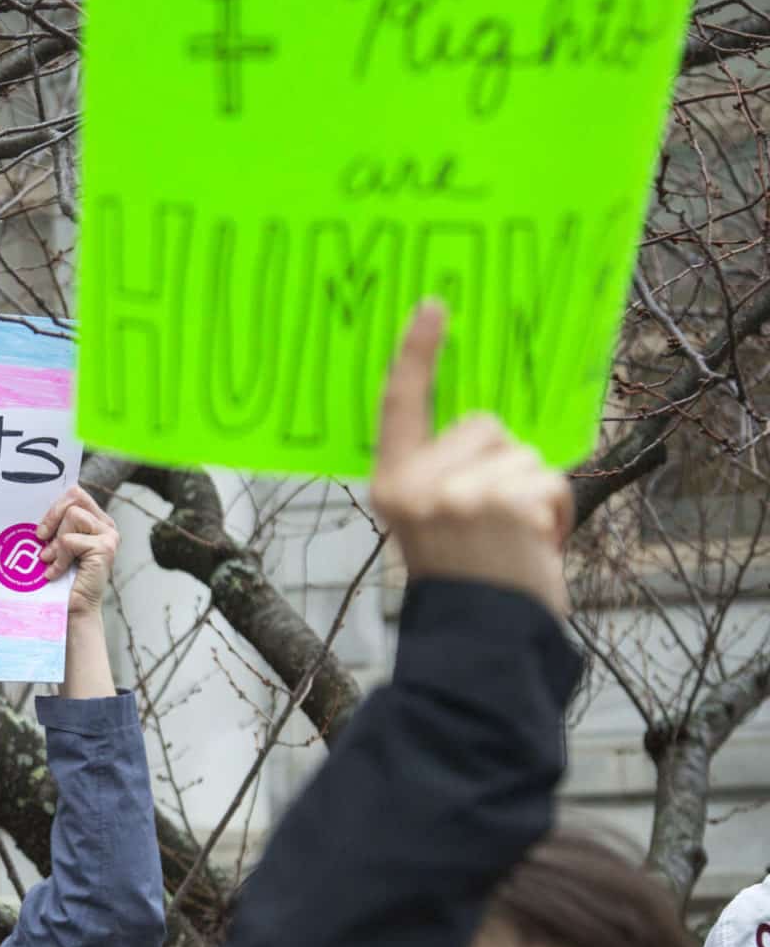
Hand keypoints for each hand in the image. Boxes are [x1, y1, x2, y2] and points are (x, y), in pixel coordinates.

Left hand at [37, 484, 119, 620]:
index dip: (55, 507)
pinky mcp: (105, 548)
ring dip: (56, 542)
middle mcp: (107, 525)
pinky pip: (70, 540)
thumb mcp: (56, 544)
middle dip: (52, 517)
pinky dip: (58, 558)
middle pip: (75, 498)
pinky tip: (56, 572)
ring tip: (51, 560)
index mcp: (97, 520)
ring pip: (72, 517)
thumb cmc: (61, 577)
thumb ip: (56, 524)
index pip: (75, 494)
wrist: (72, 609)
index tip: (42, 529)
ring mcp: (109, 535)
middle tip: (40, 538)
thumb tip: (33, 502)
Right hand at [369, 299, 571, 617]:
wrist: (477, 639)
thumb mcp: (429, 522)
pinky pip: (548, 481)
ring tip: (518, 539)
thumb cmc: (461, 581)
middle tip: (496, 519)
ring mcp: (458, 492)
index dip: (416, 355)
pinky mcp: (502, 502)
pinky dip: (555, 514)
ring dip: (534, 493)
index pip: (400, 408)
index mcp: (392, 484)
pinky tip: (538, 547)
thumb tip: (485, 432)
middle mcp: (418, 484)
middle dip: (504, 463)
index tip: (434, 307)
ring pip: (523, 454)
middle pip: (484, 426)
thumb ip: (440, 475)